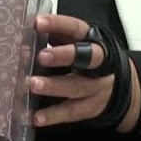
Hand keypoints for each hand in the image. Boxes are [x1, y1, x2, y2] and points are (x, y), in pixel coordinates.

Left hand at [27, 14, 140, 132]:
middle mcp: (99, 64)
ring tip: (32, 85)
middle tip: (41, 56)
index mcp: (91, 40)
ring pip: (77, 87)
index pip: (76, 29)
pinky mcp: (91, 108)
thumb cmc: (86, 58)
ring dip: (53, 86)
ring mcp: (97, 87)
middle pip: (88, 58)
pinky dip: (53, 115)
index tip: (37, 23)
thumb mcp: (76, 43)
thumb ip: (55, 40)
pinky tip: (36, 117)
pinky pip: (72, 111)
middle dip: (65, 55)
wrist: (116, 86)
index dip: (58, 24)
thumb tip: (23, 42)